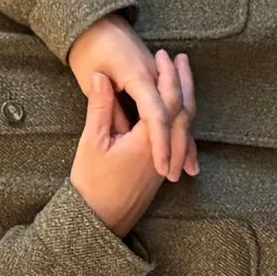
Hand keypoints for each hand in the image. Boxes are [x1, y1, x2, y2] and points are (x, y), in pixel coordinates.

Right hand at [64, 21, 195, 231]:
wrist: (98, 220)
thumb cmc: (92, 182)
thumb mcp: (92, 141)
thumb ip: (100, 107)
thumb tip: (100, 77)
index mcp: (147, 141)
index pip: (168, 101)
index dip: (168, 75)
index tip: (162, 55)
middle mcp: (164, 150)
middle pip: (184, 111)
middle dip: (184, 82)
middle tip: (180, 58)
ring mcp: (165, 160)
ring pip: (184, 125)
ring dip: (184, 98)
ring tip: (180, 76)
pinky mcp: (160, 167)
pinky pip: (177, 137)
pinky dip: (179, 117)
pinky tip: (174, 108)